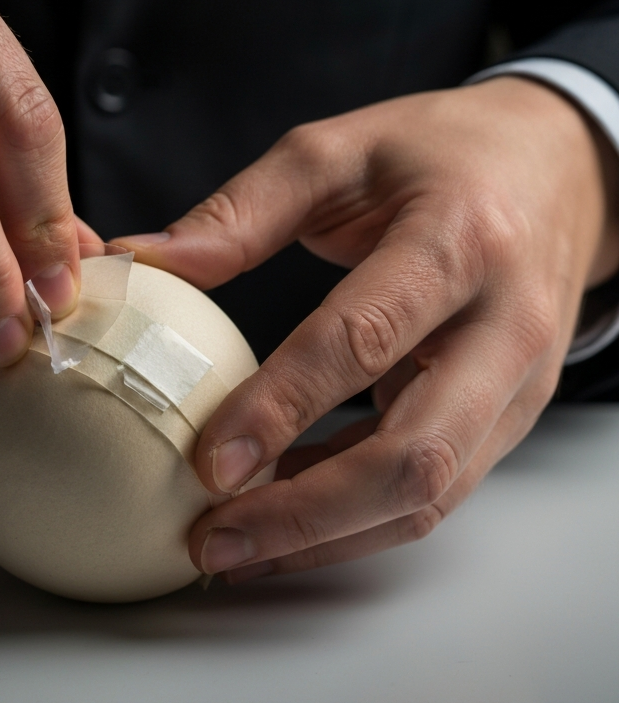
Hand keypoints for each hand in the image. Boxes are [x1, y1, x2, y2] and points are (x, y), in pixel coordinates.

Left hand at [115, 77, 618, 578]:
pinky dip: (354, 518)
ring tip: (236, 550)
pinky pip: (433, 489)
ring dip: (327, 537)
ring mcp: (516, 384)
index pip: (366, 340)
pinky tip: (284, 517)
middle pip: (417, 457)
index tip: (209, 462)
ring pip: (430, 495)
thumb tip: (144, 263)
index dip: (283, 408)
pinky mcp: (508, 417)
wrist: (558, 167)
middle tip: (214, 541)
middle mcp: (504, 326)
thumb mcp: (336, 152)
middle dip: (307, 515)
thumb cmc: (442, 153)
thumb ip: (240, 212)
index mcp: (458, 241)